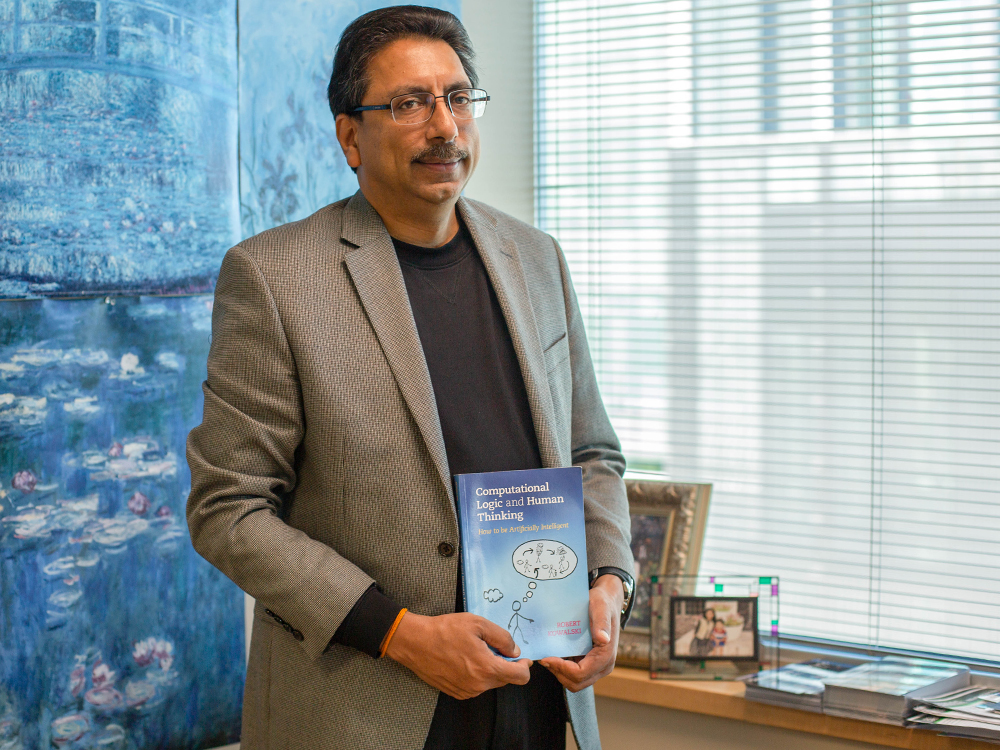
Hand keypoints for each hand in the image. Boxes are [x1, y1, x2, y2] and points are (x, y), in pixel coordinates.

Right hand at [385, 612, 532, 699]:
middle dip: (504, 664)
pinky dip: (476, 674)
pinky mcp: (456, 692)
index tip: (521, 657)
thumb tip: (515, 652)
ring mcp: (467, 691)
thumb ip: (502, 638)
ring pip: (490, 682)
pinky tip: (464, 659)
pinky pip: (476, 685)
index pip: (520, 677)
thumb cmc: (445, 630)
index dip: (524, 666)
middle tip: (492, 646)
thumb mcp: (478, 624)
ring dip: (489, 669)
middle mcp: (479, 686)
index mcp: (487, 669)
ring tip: (474, 651)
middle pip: (505, 679)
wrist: (415, 643)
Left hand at [539, 574, 622, 691]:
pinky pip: (574, 675)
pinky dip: (562, 669)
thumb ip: (602, 623)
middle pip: (576, 683)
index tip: (546, 657)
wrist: (608, 601)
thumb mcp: (600, 607)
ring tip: (547, 655)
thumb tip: (603, 639)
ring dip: (559, 672)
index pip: (580, 673)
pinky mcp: (591, 664)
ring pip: (574, 682)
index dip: (561, 668)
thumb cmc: (603, 602)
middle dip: (558, 672)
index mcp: (606, 656)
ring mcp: (598, 667)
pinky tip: (554, 653)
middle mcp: (604, 666)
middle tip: (544, 657)